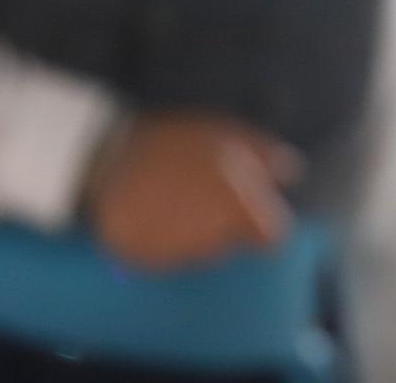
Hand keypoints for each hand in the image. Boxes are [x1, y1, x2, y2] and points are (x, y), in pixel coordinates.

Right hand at [87, 114, 300, 270]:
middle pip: (231, 243)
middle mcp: (210, 238)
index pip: (271, 237)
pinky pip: (164, 258)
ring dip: (191, 232)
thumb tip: (292, 172)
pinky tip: (151, 212)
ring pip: (198, 253)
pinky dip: (161, 241)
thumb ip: (264, 154)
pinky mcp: (143, 262)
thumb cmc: (172, 141)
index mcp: (237, 208)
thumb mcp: (225, 133)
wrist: (103, 155)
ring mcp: (174, 253)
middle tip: (197, 194)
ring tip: (171, 198)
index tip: (247, 211)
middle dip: (222, 223)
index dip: (262, 224)